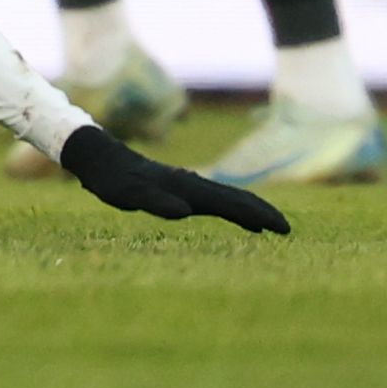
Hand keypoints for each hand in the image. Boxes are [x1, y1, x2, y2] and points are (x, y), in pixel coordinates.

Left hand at [58, 126, 290, 234]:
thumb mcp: (129, 195)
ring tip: (269, 226)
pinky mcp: (180, 188)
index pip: (231, 203)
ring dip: (250, 212)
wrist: (100, 157)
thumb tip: (184, 212)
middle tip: (287, 230)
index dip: (258, 215)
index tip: (282, 229)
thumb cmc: (113, 180)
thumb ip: (155, 203)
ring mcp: (188, 185)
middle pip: (236, 199)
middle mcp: (192, 184)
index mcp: (187, 188)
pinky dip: (233, 210)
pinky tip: (239, 219)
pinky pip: (215, 201)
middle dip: (262, 213)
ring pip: (227, 199)